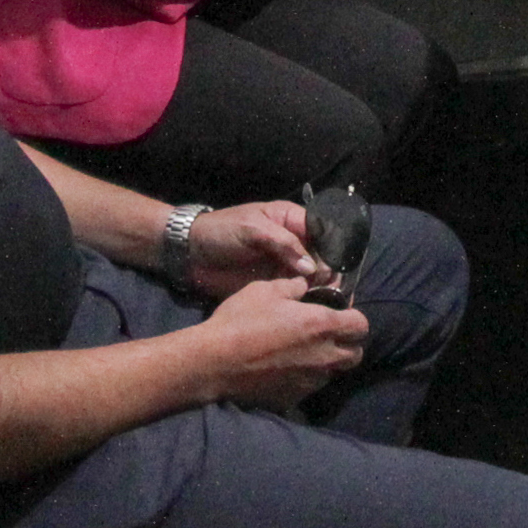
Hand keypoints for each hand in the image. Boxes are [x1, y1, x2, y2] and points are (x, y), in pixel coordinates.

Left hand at [184, 200, 328, 298]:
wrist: (190, 254)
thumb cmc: (221, 232)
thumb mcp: (253, 230)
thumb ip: (284, 244)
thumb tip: (312, 268)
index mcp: (291, 219)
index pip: (323, 231)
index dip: (332, 247)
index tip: (337, 267)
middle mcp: (293, 242)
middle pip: (323, 256)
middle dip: (329, 271)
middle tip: (331, 288)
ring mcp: (285, 264)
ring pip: (312, 276)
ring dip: (320, 287)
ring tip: (326, 300)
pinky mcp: (275, 284)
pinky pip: (296, 291)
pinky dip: (304, 299)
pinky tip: (311, 307)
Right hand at [186, 275, 369, 408]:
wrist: (215, 362)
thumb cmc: (241, 320)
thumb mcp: (265, 291)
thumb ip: (292, 287)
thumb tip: (304, 285)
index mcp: (322, 325)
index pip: (361, 325)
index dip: (353, 319)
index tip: (338, 315)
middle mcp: (324, 356)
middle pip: (355, 355)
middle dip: (347, 345)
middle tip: (326, 336)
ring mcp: (311, 380)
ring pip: (333, 372)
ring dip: (326, 363)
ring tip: (304, 354)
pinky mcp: (295, 398)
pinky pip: (310, 387)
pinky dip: (304, 378)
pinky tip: (285, 370)